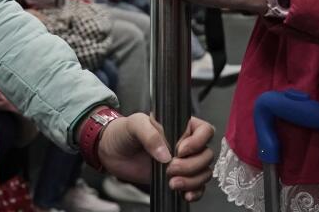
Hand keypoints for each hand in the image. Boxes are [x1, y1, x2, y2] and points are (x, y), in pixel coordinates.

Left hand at [98, 114, 215, 201]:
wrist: (111, 152)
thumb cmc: (124, 132)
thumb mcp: (135, 125)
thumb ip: (150, 135)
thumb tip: (166, 154)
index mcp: (181, 126)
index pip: (205, 131)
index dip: (197, 142)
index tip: (180, 150)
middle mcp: (186, 143)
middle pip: (206, 155)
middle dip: (191, 165)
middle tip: (171, 168)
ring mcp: (183, 162)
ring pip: (203, 172)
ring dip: (191, 180)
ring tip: (172, 182)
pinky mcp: (178, 178)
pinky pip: (197, 187)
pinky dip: (195, 192)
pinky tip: (184, 194)